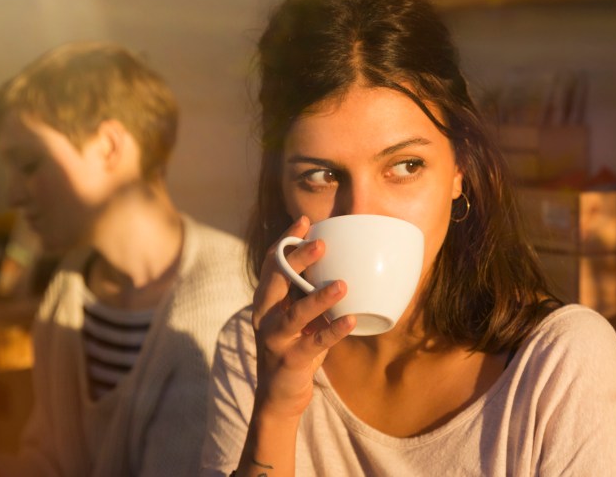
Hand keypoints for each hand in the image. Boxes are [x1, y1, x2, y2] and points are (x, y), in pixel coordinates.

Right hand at [251, 215, 355, 420]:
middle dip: (297, 261)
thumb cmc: (294, 345)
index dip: (286, 242)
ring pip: (293, 315)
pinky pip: (313, 344)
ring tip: (342, 285)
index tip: (305, 221)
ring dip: (317, 298)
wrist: (279, 395)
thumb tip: (337, 260)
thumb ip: (307, 291)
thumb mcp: (297, 315)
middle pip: (277, 283)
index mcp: (266, 300)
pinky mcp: (290, 361)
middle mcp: (265, 316)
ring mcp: (275, 340)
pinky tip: (350, 321)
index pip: (271, 264)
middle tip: (321, 244)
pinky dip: (332, 331)